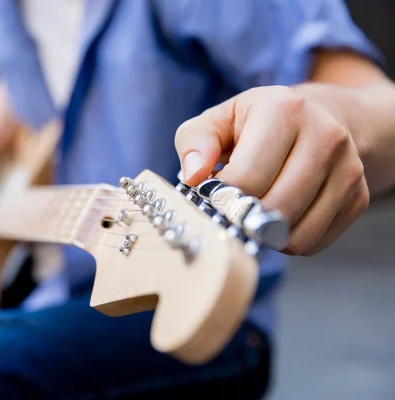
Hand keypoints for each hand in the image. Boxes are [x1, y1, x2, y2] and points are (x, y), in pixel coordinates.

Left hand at [175, 84, 368, 255]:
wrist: (320, 118)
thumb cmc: (256, 124)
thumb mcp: (218, 120)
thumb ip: (195, 142)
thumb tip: (194, 176)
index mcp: (285, 111)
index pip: (247, 178)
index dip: (221, 197)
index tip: (212, 195)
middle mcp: (326, 136)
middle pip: (274, 209)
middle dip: (243, 217)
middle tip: (230, 209)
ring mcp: (349, 168)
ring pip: (296, 233)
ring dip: (266, 234)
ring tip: (254, 210)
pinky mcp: (359, 196)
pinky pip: (314, 241)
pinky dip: (288, 240)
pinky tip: (279, 217)